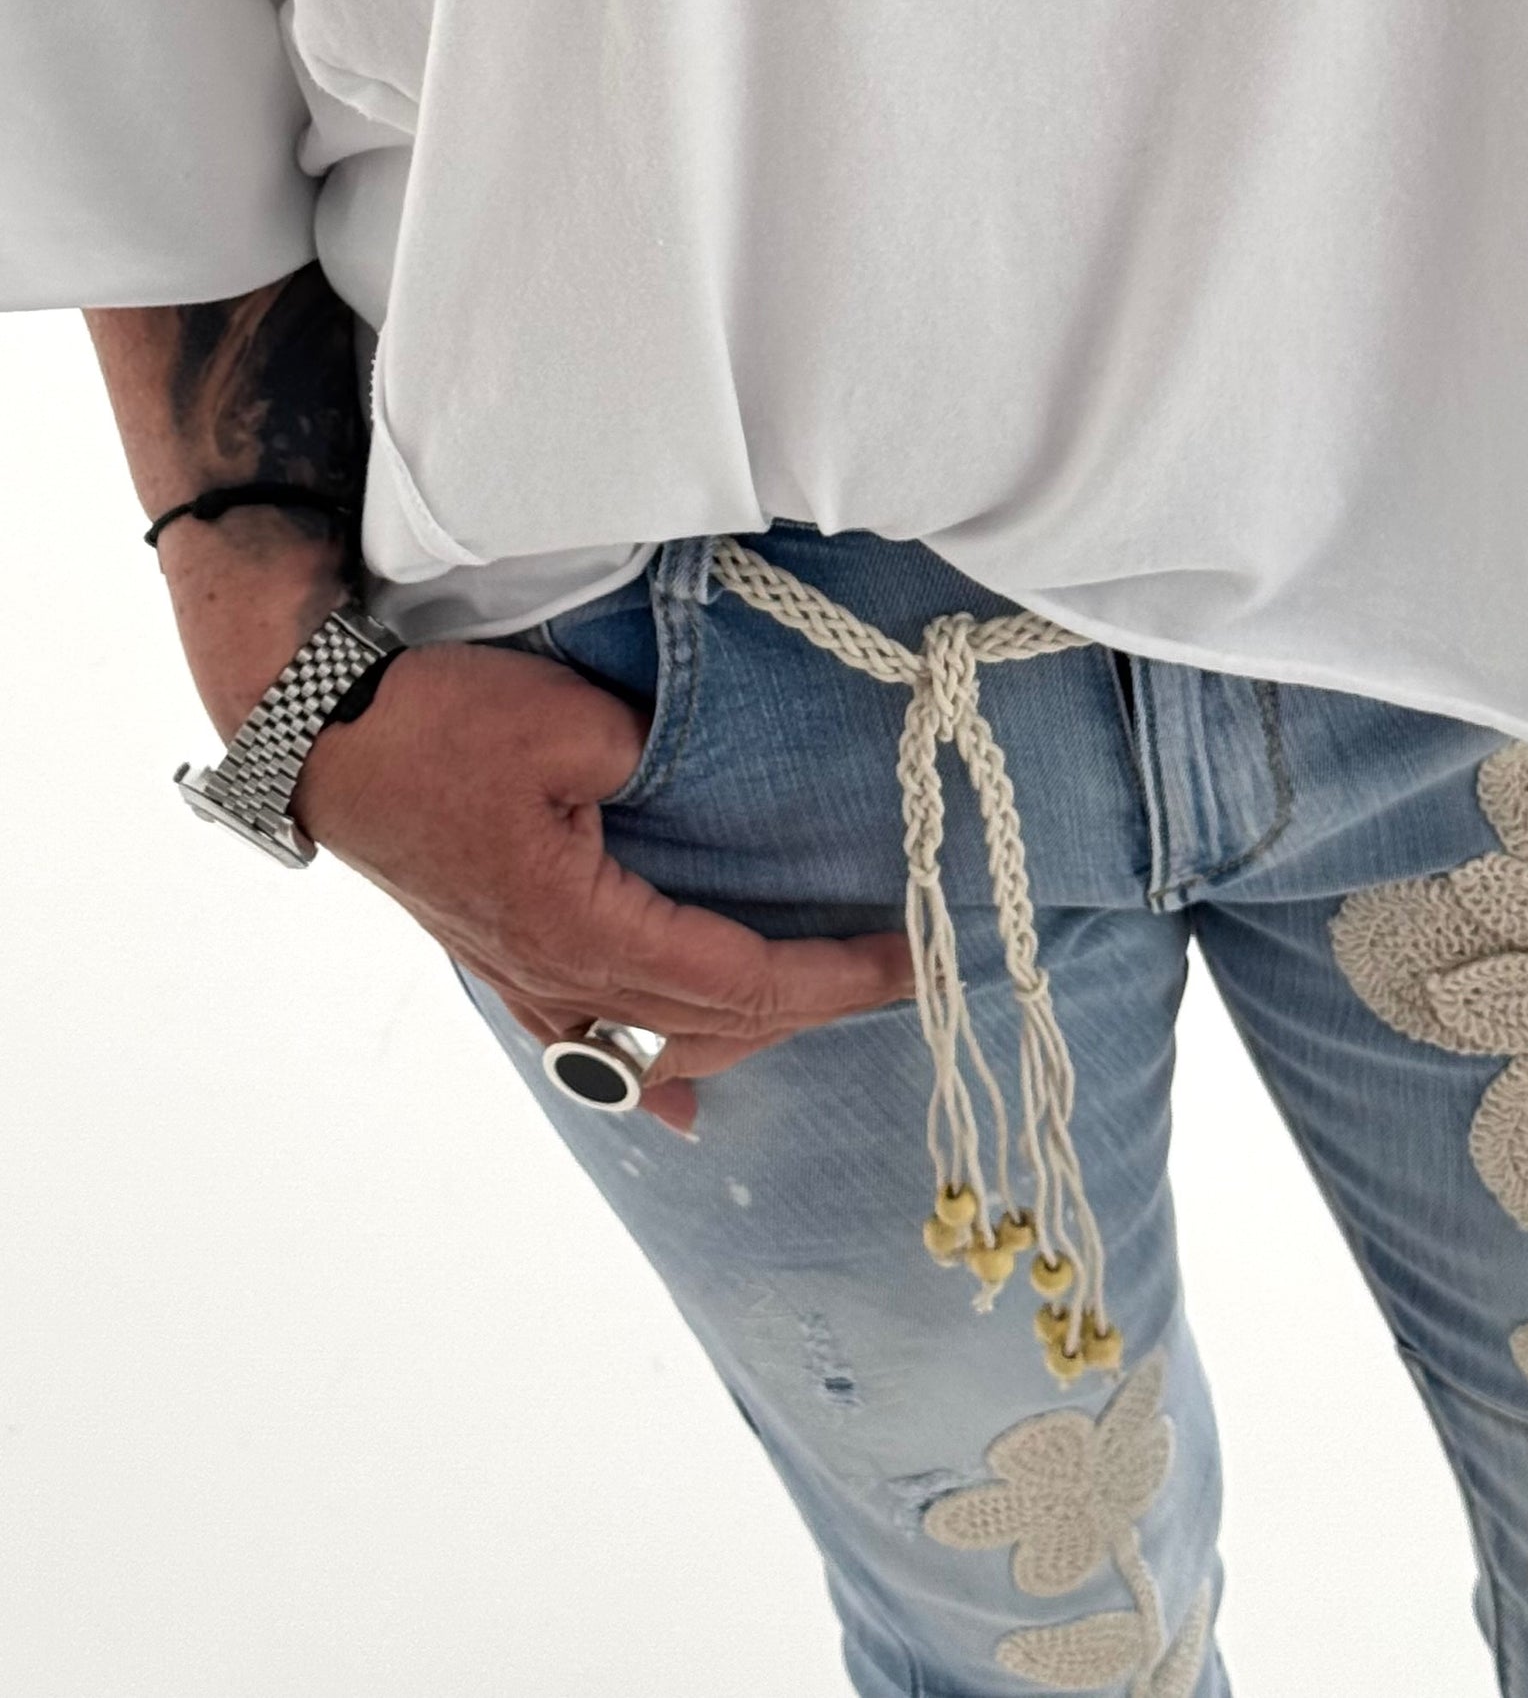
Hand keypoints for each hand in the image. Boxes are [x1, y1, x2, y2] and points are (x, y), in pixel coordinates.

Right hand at [292, 636, 912, 1131]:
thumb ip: (655, 757)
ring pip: (647, 1045)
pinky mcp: (496, 955)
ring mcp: (520, 975)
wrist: (316, 735)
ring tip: (807, 1033)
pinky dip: (639, 1078)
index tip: (905, 961)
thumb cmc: (435, 724)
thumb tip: (695, 778)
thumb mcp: (570, 724)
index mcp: (582, 929)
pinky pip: (582, 1041)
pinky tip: (670, 1109)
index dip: (830, 978)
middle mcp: (555, 976)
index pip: (738, 979)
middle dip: (808, 1006)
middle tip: (892, 977)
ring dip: (735, 1042)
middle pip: (707, 1023)